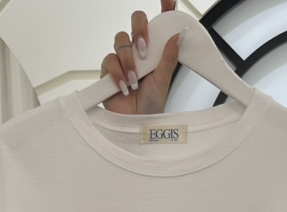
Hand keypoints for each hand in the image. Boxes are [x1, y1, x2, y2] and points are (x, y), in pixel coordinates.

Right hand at [102, 1, 180, 115]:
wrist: (136, 124)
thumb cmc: (151, 104)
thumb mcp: (164, 80)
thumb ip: (169, 57)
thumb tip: (178, 35)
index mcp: (154, 50)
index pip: (159, 24)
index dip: (164, 8)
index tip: (169, 0)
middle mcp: (138, 50)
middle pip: (135, 21)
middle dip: (139, 30)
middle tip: (144, 48)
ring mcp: (122, 58)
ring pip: (120, 40)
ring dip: (129, 61)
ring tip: (135, 80)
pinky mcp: (108, 69)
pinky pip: (110, 59)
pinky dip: (118, 73)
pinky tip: (125, 86)